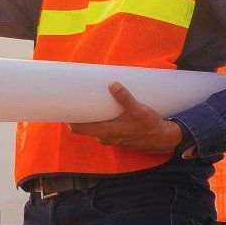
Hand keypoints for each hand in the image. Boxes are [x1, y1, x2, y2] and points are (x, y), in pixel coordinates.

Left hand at [66, 83, 184, 153]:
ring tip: (87, 100)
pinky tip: (100, 109)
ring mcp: (110, 138)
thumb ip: (125, 98)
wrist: (163, 139)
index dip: (67, 118)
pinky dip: (98, 120)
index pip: (78, 128)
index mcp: (106, 132)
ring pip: (92, 127)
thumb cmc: (150, 127)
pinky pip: (101, 128)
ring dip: (89, 116)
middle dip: (78, 114)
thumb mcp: (139, 111)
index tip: (62, 105)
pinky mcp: (116, 136)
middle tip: (73, 97)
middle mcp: (105, 137)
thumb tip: (113, 84)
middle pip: (83, 126)